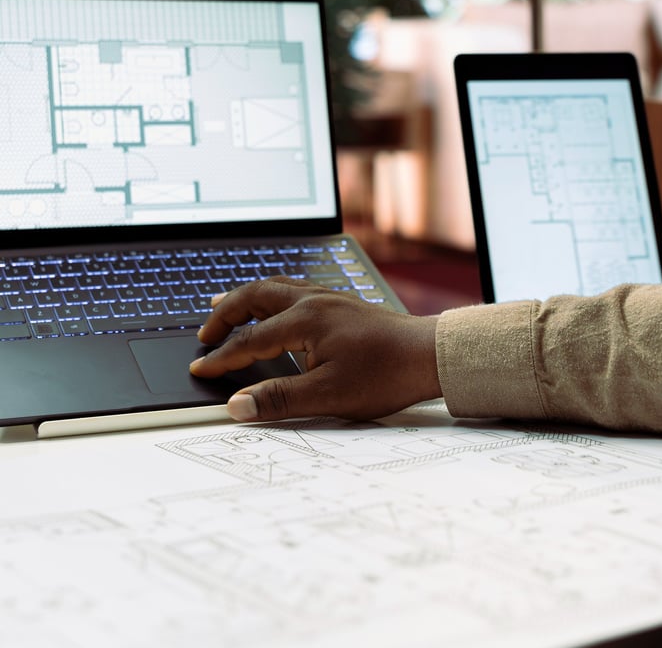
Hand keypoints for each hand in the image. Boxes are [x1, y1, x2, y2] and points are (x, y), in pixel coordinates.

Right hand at [190, 277, 440, 422]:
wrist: (429, 354)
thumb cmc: (385, 373)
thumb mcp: (329, 396)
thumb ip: (279, 399)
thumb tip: (238, 405)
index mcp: (304, 320)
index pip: (250, 340)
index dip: (223, 358)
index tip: (202, 370)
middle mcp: (313, 300)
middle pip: (255, 296)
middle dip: (225, 313)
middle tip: (204, 333)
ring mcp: (328, 298)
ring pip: (275, 286)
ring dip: (246, 298)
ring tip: (224, 305)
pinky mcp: (341, 303)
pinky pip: (294, 289)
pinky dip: (271, 296)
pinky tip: (274, 307)